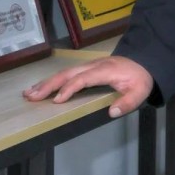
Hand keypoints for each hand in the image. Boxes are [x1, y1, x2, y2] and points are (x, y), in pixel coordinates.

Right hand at [23, 56, 153, 118]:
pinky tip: (43, 87)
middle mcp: (95, 65)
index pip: (83, 78)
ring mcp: (90, 65)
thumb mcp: (140, 91)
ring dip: (47, 82)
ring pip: (66, 72)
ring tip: (29, 93)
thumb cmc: (140, 78)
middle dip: (49, 84)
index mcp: (105, 70)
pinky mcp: (88, 67)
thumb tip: (112, 112)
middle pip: (69, 73)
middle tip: (31, 97)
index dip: (70, 88)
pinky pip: (68, 73)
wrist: (145, 62)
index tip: (57, 100)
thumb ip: (128, 102)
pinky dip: (54, 80)